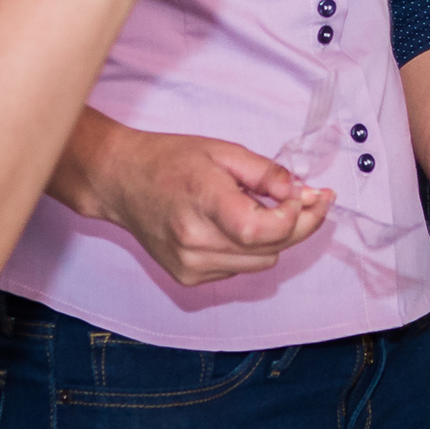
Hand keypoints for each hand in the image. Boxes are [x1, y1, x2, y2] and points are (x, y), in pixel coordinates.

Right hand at [55, 117, 331, 287]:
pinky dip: (246, 249)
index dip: (298, 215)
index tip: (308, 194)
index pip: (267, 229)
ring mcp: (191, 265)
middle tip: (309, 198)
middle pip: (272, 248)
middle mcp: (196, 243)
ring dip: (272, 238)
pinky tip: (231, 225)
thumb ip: (267, 173)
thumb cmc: (170, 160)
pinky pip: (239, 269)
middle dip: (298, 224)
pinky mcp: (188, 278)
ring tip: (258, 208)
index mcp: (205, 204)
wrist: (120, 181)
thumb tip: (304, 194)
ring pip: (261, 263)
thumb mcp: (223, 150)